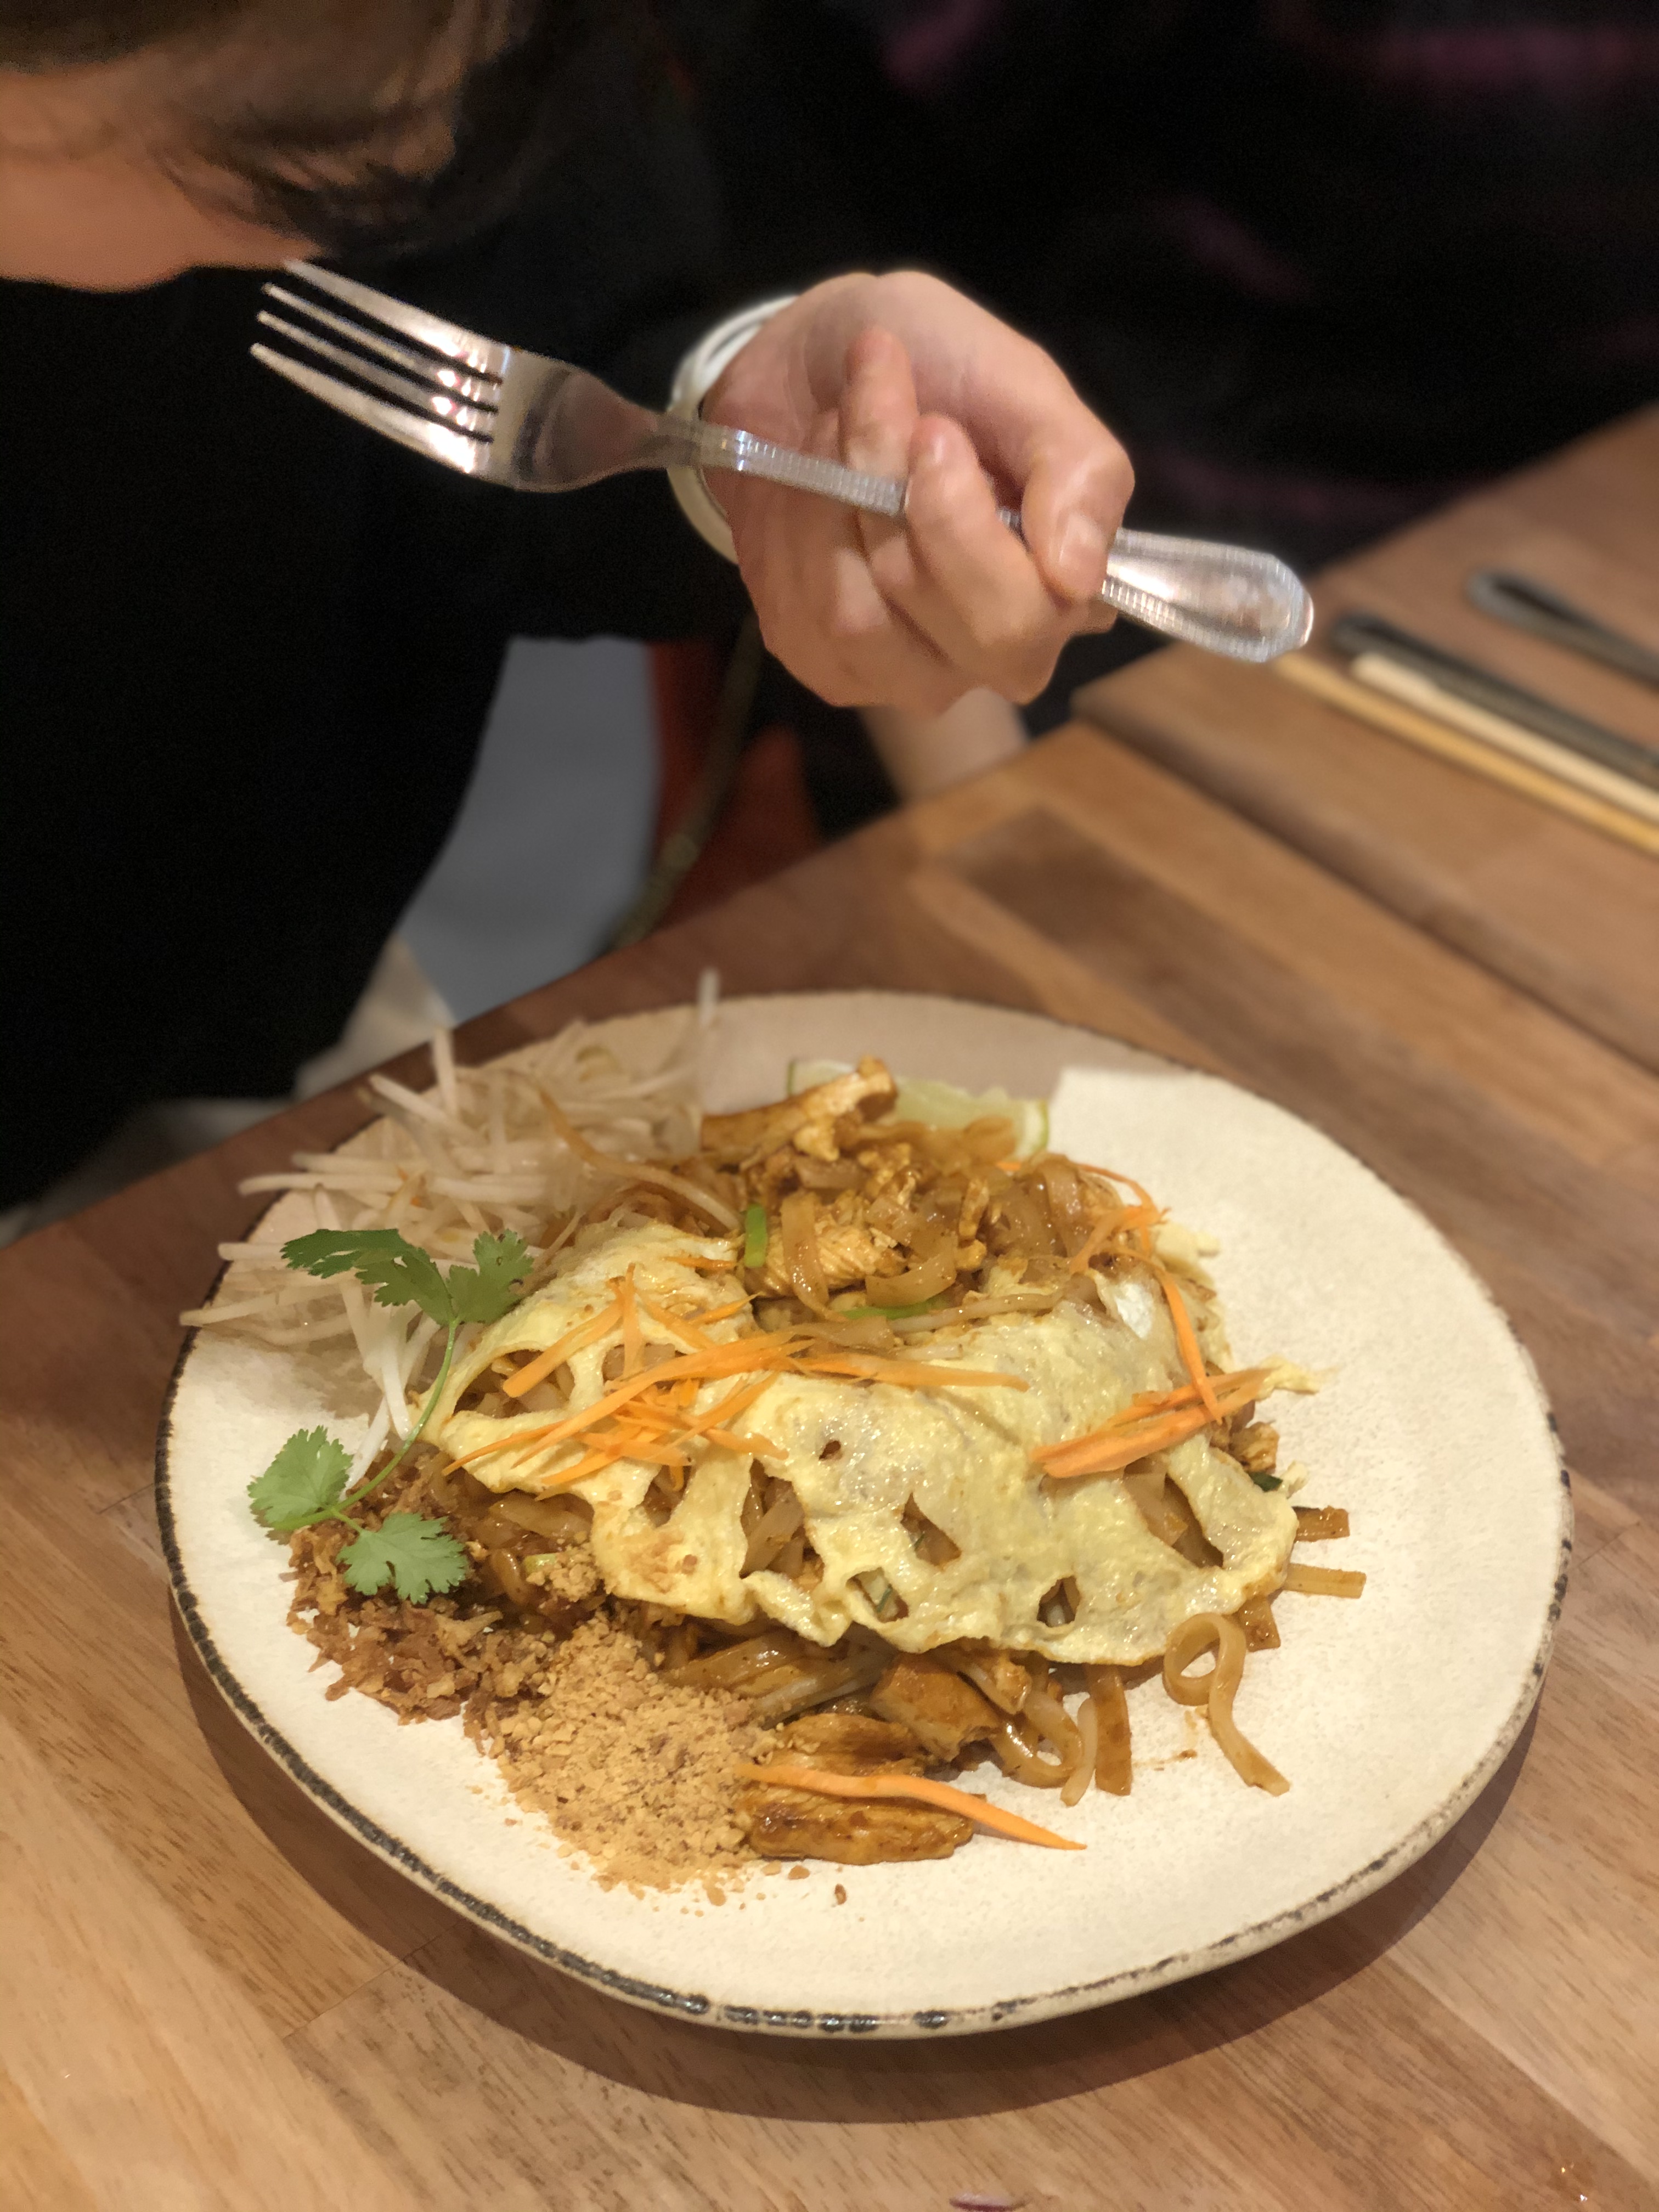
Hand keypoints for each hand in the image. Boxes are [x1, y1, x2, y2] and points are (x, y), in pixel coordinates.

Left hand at [704, 271, 1132, 713]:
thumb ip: (1081, 473)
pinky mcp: (824, 664)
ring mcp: (902, 671)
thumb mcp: (1021, 383)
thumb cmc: (936, 367)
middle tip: (878, 401)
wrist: (813, 356)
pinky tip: (805, 480)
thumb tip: (1079, 578)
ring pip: (861, 620)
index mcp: (1060, 589)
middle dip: (897, 497)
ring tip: (838, 426)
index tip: (931, 428)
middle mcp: (990, 653)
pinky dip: (794, 525)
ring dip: (837, 500)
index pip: (1025, 618)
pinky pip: (801, 615)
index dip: (963, 527)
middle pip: (945, 630)